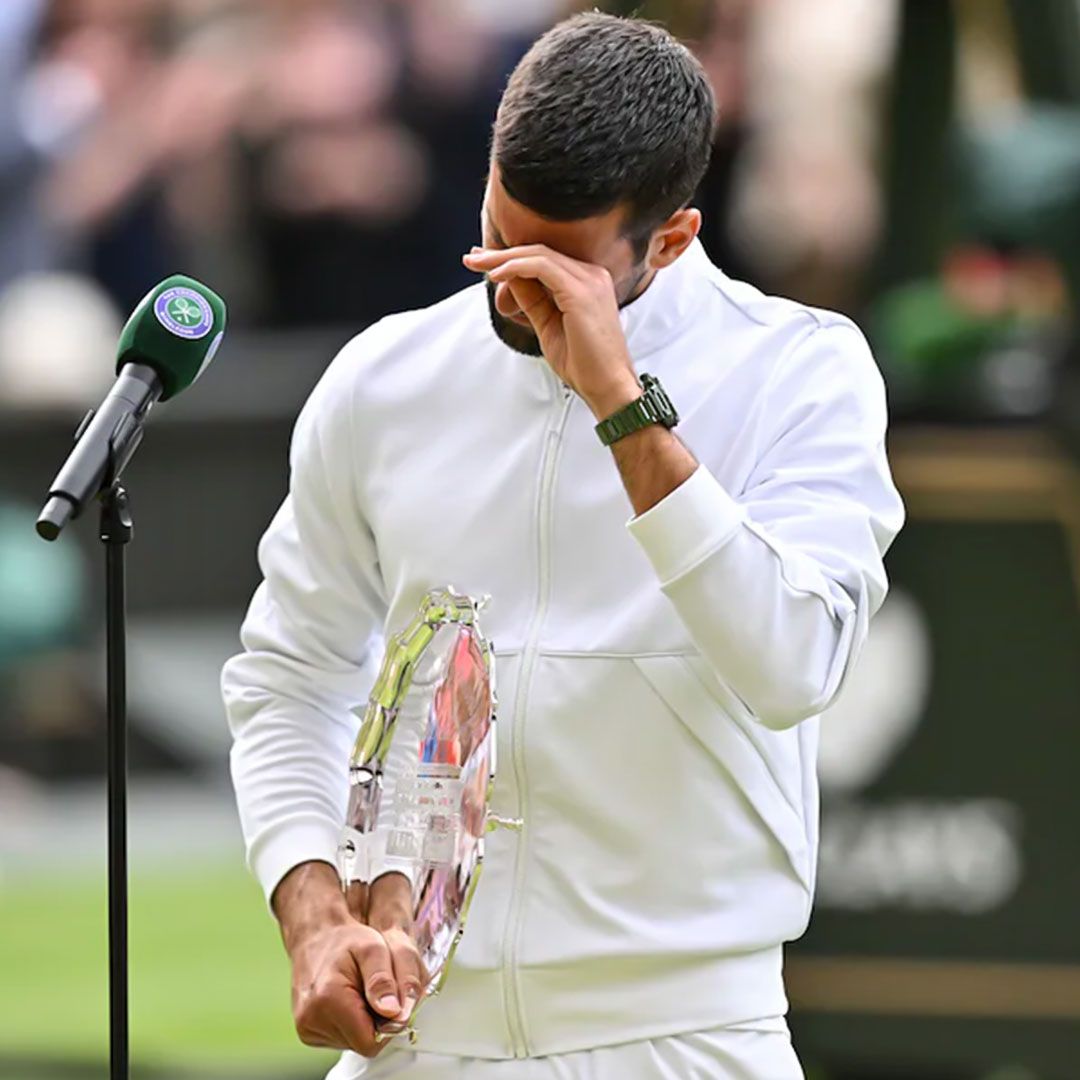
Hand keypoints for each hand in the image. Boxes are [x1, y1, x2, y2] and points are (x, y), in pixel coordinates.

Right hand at [273, 862, 422, 1057]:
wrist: (317, 937)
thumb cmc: (347, 939)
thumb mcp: (374, 948)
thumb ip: (386, 980)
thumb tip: (395, 1014)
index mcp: (327, 1000)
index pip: (371, 1041)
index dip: (389, 1023)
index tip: (392, 998)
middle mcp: (310, 1021)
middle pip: (363, 1043)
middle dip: (378, 1021)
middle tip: (375, 989)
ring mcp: (306, 1029)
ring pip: (353, 1041)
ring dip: (365, 1021)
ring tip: (360, 990)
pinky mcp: (307, 1032)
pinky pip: (342, 1038)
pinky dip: (352, 1022)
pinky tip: (349, 998)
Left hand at [462, 245, 641, 418]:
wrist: (607, 386)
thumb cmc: (584, 364)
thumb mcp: (547, 325)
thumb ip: (531, 300)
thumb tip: (509, 281)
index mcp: (587, 282)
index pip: (544, 259)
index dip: (511, 258)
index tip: (485, 264)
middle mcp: (591, 275)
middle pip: (539, 251)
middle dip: (501, 254)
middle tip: (472, 258)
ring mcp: (589, 280)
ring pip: (538, 255)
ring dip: (503, 258)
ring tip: (477, 264)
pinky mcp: (582, 291)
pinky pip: (542, 267)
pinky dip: (515, 268)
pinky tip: (496, 276)